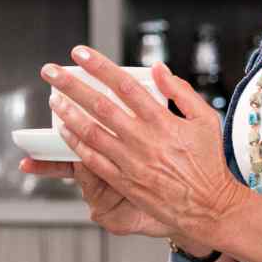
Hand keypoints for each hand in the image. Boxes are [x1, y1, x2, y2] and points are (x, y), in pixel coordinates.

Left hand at [41, 47, 246, 248]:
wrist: (210, 207)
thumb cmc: (209, 163)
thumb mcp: (206, 120)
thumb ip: (182, 92)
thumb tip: (159, 68)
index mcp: (163, 121)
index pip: (125, 85)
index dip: (100, 67)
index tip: (81, 54)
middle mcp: (144, 139)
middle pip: (101, 106)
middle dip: (72, 86)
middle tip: (51, 72)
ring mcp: (131, 161)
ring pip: (92, 132)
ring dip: (69, 114)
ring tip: (53, 99)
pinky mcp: (124, 181)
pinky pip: (94, 160)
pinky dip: (77, 144)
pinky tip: (65, 131)